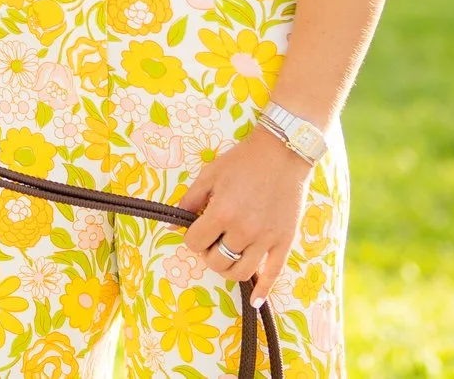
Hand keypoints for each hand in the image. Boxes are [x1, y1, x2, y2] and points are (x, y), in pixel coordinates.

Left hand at [177, 129, 311, 295]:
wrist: (282, 154)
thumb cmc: (242, 161)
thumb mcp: (209, 175)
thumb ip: (188, 200)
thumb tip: (169, 225)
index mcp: (222, 212)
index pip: (194, 243)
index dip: (191, 238)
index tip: (197, 230)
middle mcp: (243, 230)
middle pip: (216, 261)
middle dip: (208, 254)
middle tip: (211, 242)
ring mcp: (266, 239)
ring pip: (240, 273)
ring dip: (227, 269)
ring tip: (226, 257)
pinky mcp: (284, 242)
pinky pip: (273, 275)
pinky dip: (263, 291)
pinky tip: (255, 300)